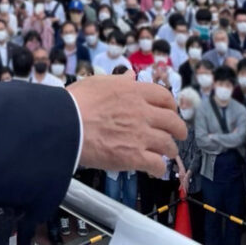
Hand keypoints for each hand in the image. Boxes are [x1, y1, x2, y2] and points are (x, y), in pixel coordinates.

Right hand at [68, 77, 185, 177]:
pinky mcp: (134, 157)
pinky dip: (159, 168)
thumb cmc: (77, 102)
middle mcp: (142, 112)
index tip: (170, 110)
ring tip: (167, 154)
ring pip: (168, 145)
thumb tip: (131, 76)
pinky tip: (155, 169)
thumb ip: (119, 81)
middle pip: (173, 121)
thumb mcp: (99, 82)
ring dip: (170, 150)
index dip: (171, 105)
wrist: (67, 125)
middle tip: (179, 134)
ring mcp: (140, 135)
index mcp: (134, 92)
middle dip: (179, 129)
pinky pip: (157, 165)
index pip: (164, 96)